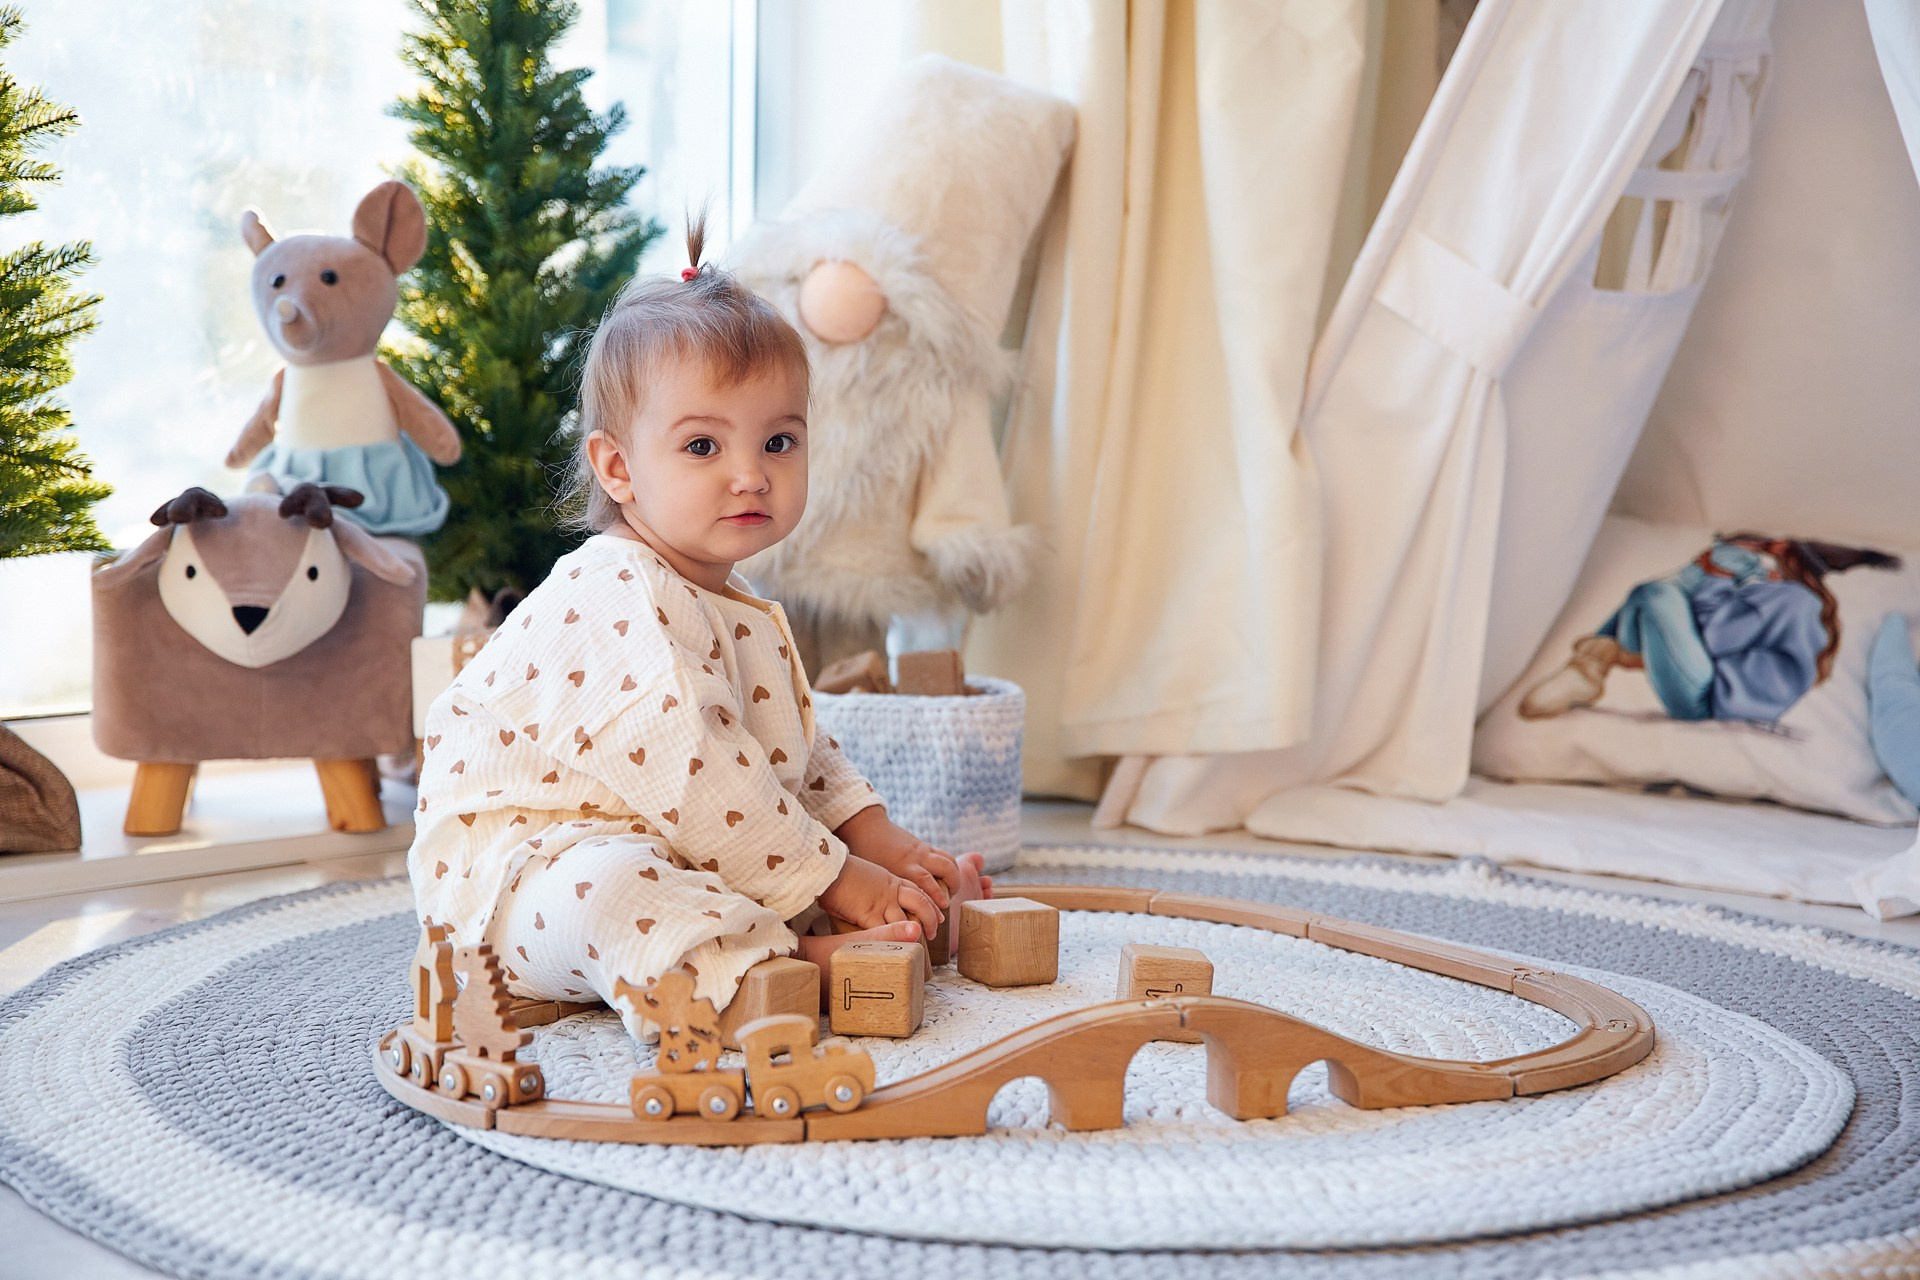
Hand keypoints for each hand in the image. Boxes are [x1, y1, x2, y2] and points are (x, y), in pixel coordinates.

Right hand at [817, 854, 940, 939]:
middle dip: (931, 916)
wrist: (829, 868)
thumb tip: (874, 893)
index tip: (938, 912)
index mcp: (890, 880)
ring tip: (922, 941)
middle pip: (920, 902)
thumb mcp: (866, 875)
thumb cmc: (841, 871)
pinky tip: (900, 948)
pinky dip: (893, 940)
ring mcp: (881, 903)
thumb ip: (875, 886)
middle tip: (934, 930)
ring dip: (916, 931)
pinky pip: (885, 931)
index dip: (930, 902)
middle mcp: (890, 891)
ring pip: (908, 918)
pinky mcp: (868, 915)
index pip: (917, 890)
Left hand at [834, 806, 957, 909]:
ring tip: (952, 889)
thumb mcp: (876, 877)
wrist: (866, 828)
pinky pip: (942, 855)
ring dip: (954, 876)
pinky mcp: (922, 845)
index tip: (941, 912)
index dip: (937, 898)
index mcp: (903, 867)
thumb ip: (888, 894)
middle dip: (953, 886)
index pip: (927, 884)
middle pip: (945, 869)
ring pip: (948, 860)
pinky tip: (945, 878)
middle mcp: (916, 858)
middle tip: (948, 901)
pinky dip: (948, 866)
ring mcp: (921, 850)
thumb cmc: (865, 855)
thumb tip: (893, 916)